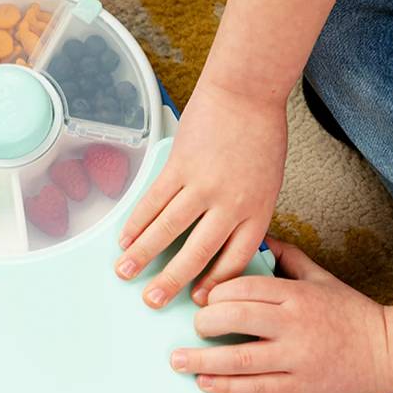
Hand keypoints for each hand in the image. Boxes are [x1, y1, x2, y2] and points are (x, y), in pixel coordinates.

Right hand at [115, 80, 286, 308]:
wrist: (248, 92)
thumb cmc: (261, 133)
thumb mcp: (267, 181)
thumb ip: (245, 211)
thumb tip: (220, 237)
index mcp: (257, 211)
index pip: (234, 260)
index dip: (214, 283)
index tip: (197, 300)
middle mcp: (231, 204)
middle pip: (198, 253)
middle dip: (172, 281)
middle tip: (153, 301)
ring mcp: (203, 185)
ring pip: (168, 229)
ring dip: (143, 254)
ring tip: (125, 272)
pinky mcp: (180, 166)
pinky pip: (153, 200)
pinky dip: (136, 221)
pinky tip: (124, 236)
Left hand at [169, 238, 391, 392]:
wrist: (389, 351)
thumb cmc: (350, 311)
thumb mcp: (319, 276)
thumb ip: (287, 256)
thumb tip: (258, 237)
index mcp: (296, 293)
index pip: (243, 287)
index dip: (215, 293)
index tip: (203, 299)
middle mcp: (294, 323)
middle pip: (235, 318)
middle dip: (204, 322)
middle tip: (193, 326)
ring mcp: (297, 357)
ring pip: (240, 358)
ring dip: (202, 360)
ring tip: (178, 360)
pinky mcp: (300, 387)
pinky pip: (255, 387)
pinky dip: (225, 385)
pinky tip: (205, 382)